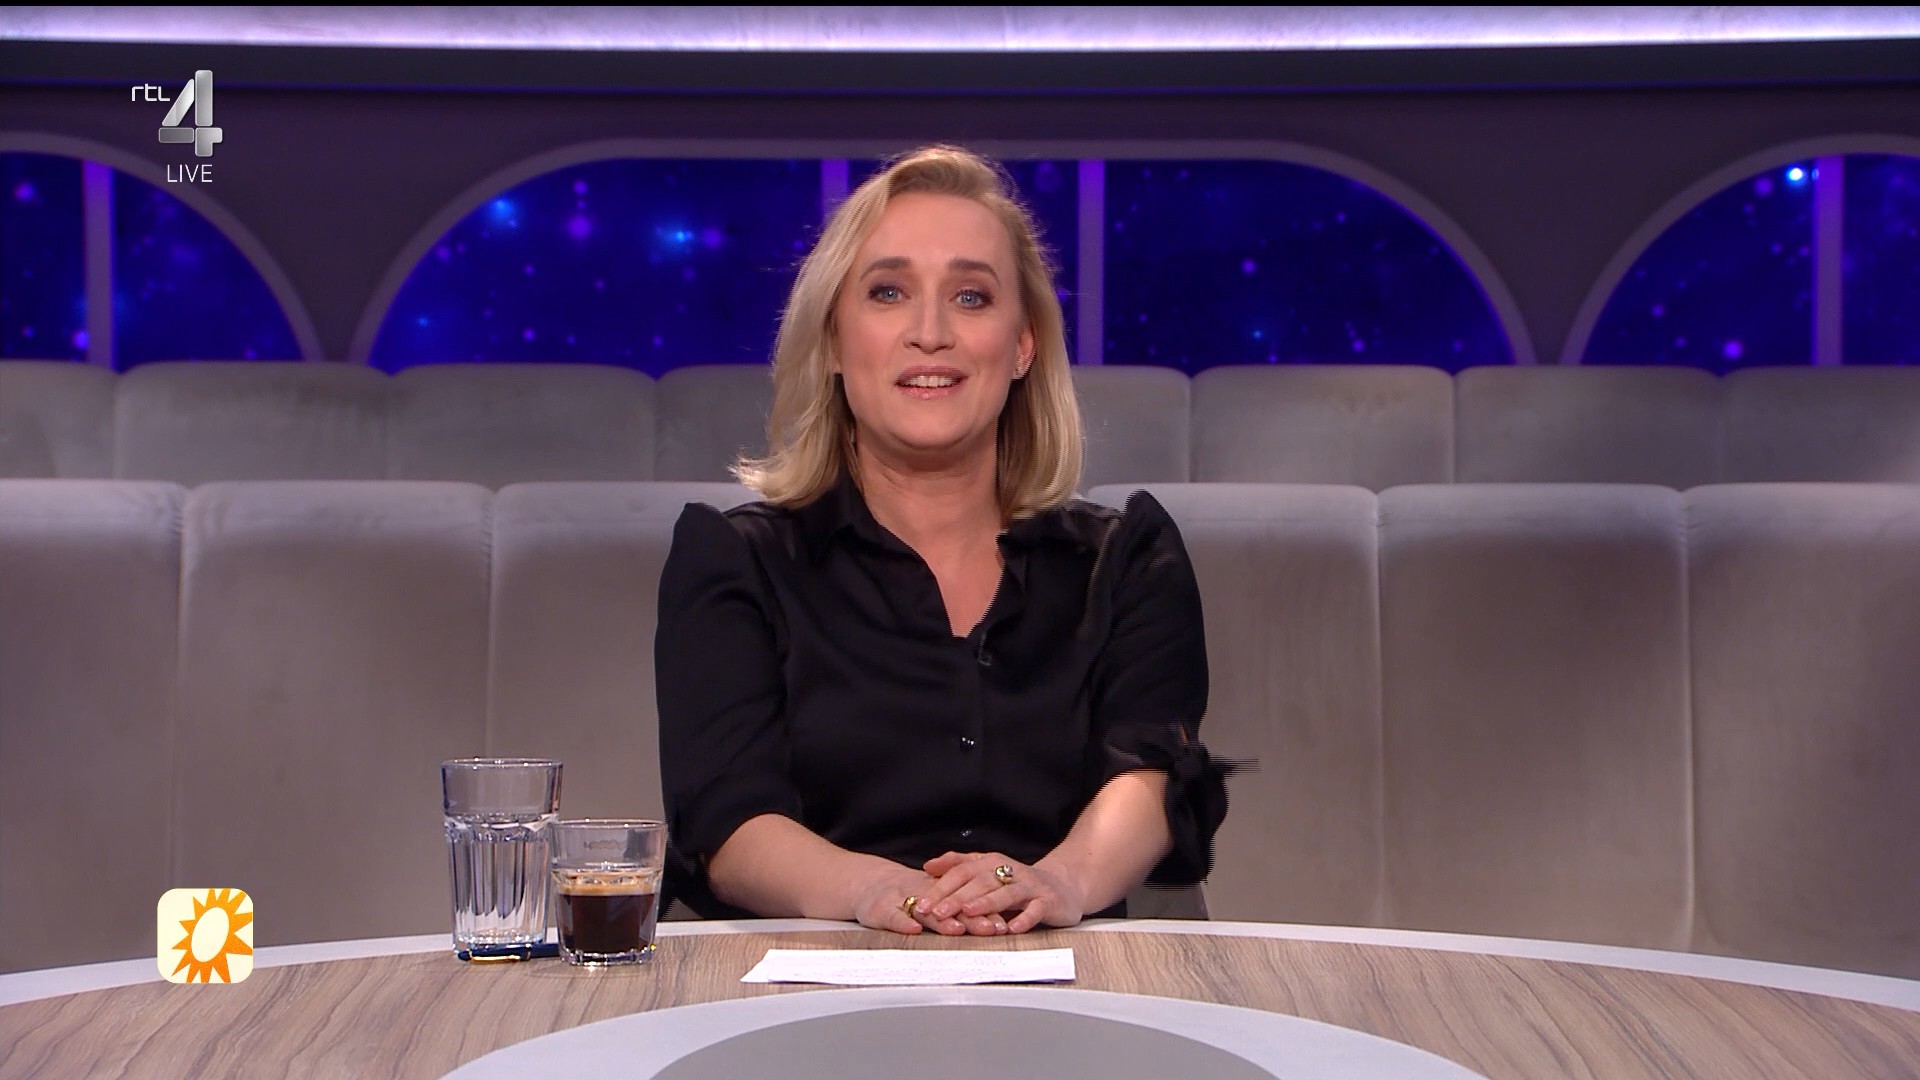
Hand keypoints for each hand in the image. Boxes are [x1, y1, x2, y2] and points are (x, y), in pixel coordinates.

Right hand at [849, 864, 1004, 936]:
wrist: (865, 883)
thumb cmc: (902, 893)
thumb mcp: (930, 893)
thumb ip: (956, 904)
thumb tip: (993, 921)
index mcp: (938, 890)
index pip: (965, 899)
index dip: (984, 911)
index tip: (1002, 924)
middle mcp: (923, 893)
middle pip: (951, 905)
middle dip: (972, 918)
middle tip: (991, 928)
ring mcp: (901, 900)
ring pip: (925, 911)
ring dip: (941, 921)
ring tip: (958, 929)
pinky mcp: (880, 909)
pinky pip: (893, 916)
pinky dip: (903, 923)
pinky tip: (914, 929)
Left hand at [918, 852, 1085, 933]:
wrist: (1063, 887)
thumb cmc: (1019, 883)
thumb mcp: (988, 870)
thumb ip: (960, 866)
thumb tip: (928, 866)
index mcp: (992, 862)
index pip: (962, 871)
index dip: (941, 886)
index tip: (922, 903)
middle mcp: (1010, 871)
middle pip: (981, 882)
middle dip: (957, 897)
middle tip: (938, 912)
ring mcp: (1030, 886)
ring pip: (1007, 893)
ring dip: (987, 903)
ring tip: (969, 913)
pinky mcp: (1048, 901)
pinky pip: (1036, 909)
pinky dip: (1024, 918)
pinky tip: (1012, 928)